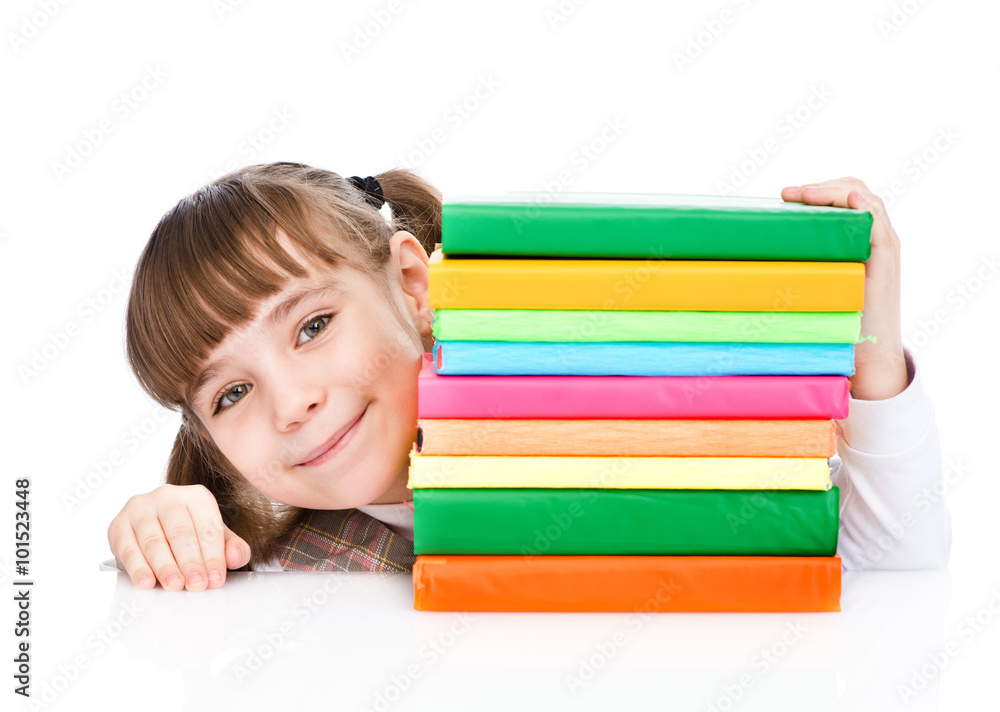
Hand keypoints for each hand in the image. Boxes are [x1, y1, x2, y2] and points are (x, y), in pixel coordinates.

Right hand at [107, 483, 250, 590]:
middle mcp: (167, 496)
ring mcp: (140, 508)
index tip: (215, 578)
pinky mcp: (118, 524)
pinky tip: (147, 581)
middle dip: (190, 562)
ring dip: (165, 566)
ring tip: (175, 585)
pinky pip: (127, 547)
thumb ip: (232, 547)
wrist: (155, 525)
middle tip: (196, 584)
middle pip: (180, 532)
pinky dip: (137, 566)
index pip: (208, 527)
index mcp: (196, 496)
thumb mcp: (215, 537)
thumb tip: (236, 557)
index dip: (213, 555)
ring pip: (153, 540)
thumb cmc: (189, 531)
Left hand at [781, 177, 908, 400]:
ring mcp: (884, 247)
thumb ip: (805, 265)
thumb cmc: (839, 320)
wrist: (869, 353)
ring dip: (833, 191)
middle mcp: (875, 237)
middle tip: (788, 195)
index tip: (786, 196)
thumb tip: (759, 260)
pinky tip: (847, 200)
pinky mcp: (886, 262)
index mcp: (860, 238)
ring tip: (804, 195)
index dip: (818, 190)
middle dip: (821, 187)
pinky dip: (864, 207)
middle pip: (854, 191)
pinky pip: (879, 225)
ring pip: (866, 201)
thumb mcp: (820, 283)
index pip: (845, 197)